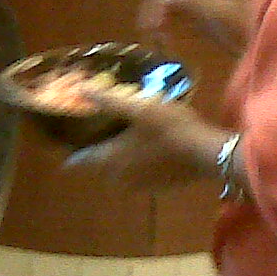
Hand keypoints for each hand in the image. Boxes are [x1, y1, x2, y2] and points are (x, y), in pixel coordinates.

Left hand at [65, 90, 229, 189]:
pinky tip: (146, 150)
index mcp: (112, 160)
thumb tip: (79, 89)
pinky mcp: (162, 186)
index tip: (65, 149)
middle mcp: (123, 177)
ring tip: (120, 140)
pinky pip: (140, 175)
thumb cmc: (170, 128)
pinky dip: (137, 164)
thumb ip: (107, 100)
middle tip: (96, 135)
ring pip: (121, 172)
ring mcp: (143, 185)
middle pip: (102, 166)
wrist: (210, 153)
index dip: (73, 154)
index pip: (83, 160)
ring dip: (119, 159)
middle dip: (97, 153)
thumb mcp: (138, 107)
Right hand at [138, 0, 248, 52]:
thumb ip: (189, 1)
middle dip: (152, 18)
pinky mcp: (203, 16)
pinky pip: (174, 18)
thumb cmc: (246, 32)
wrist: (272, 48)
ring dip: (156, 25)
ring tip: (157, 44)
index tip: (149, 34)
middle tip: (150, 41)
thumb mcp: (217, 14)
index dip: (152, 12)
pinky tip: (166, 42)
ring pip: (165, 9)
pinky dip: (166, 29)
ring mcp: (203, 1)